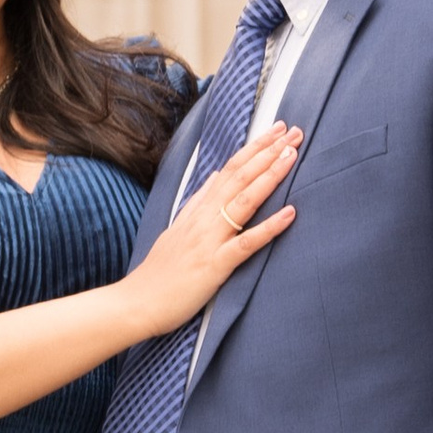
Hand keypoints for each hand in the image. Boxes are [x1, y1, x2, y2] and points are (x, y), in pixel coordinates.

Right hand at [119, 121, 301, 339]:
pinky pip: (246, 243)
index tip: (276, 131)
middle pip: (240, 176)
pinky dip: (269, 227)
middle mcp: (204, 218)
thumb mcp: (178, 227)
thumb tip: (214, 177)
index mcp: (198, 209)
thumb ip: (198, 202)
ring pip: (244, 200)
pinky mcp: (215, 264)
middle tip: (294, 132)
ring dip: (270, 176)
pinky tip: (290, 213)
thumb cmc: (160, 271)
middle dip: (268, 152)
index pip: (230, 169)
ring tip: (292, 156)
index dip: (254, 148)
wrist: (138, 301)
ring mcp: (210, 239)